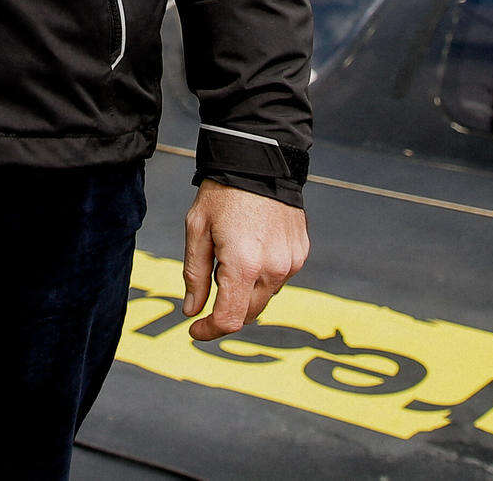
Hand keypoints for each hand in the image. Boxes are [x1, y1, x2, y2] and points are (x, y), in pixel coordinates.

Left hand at [182, 182, 308, 341]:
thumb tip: (192, 311)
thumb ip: (195, 275)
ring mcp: (291, 262)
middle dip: (226, 311)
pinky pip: (279, 278)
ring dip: (245, 292)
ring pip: (264, 296)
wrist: (260, 161)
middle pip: (248, 313)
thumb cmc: (223, 192)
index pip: (230, 319)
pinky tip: (251, 250)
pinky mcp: (300, 252)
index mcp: (243, 265)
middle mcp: (273, 269)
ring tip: (230, 260)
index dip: (210, 331)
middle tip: (208, 294)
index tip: (195, 330)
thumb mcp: (197, 229)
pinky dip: (262, 276)